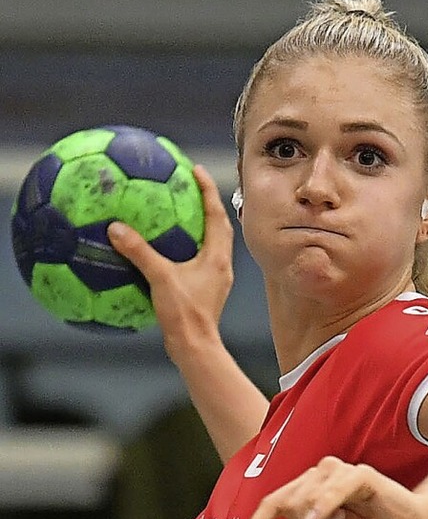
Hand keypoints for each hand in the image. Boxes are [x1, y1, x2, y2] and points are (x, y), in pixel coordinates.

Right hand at [107, 165, 233, 359]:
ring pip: (210, 245)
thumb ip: (139, 252)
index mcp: (216, 257)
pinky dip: (185, 250)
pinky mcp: (205, 293)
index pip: (216, 214)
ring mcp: (214, 280)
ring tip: (180, 214)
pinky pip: (198, 262)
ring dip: (198, 227)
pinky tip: (165, 252)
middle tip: (190, 186)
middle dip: (206, 204)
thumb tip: (115, 228)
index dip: (207, 189)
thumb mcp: (160, 279)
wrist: (195, 349)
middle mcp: (221, 266)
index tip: (195, 169)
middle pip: (218, 226)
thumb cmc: (184, 316)